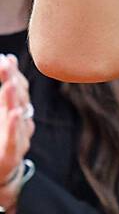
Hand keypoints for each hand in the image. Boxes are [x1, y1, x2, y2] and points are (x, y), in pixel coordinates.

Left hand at [0, 54, 34, 213]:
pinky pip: (14, 139)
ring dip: (15, 98)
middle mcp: (20, 123)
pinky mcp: (10, 155)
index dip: (13, 73)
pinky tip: (13, 113)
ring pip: (20, 116)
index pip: (19, 88)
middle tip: (6, 63)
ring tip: (10, 83)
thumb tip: (5, 61)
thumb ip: (3, 96)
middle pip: (21, 98)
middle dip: (13, 79)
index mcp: (14, 112)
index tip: (7, 58)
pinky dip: (14, 126)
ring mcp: (18, 138)